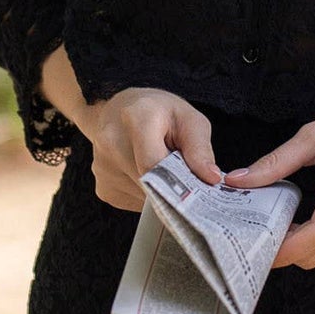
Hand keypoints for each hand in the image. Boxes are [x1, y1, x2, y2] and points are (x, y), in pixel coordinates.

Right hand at [82, 86, 223, 210]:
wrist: (120, 111)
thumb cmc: (159, 114)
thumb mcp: (189, 119)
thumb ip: (200, 148)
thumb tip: (211, 179)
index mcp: (136, 117)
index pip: (155, 163)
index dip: (179, 182)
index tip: (198, 192)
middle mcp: (111, 141)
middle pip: (151, 184)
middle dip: (174, 188)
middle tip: (188, 181)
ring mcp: (102, 168)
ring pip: (144, 197)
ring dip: (161, 192)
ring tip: (164, 171)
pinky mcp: (103, 188)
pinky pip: (134, 202)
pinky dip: (148, 195)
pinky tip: (148, 176)